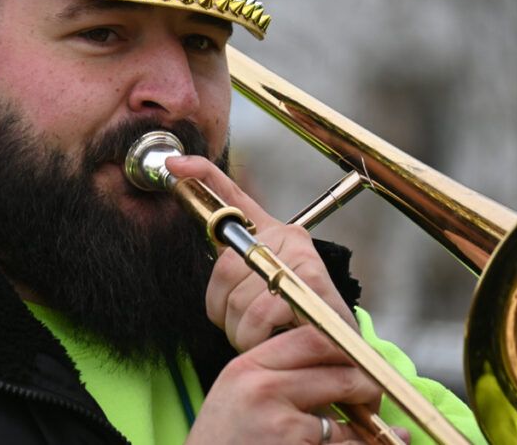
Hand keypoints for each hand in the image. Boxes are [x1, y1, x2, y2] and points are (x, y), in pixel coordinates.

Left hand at [165, 155, 358, 352]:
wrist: (342, 352)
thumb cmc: (294, 321)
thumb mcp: (258, 291)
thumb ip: (234, 273)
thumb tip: (214, 255)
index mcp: (271, 233)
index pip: (232, 196)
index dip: (202, 175)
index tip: (174, 164)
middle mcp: (288, 236)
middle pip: (226, 265)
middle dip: (224, 309)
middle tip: (243, 328)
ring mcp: (302, 257)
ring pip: (238, 297)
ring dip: (241, 332)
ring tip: (262, 338)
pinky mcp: (313, 284)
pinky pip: (260, 314)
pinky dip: (257, 338)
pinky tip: (274, 341)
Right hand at [185, 326, 408, 443]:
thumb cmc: (222, 442)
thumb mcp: (237, 393)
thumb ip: (277, 372)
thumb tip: (341, 363)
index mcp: (249, 365)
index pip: (314, 337)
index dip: (348, 347)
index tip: (360, 360)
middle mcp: (263, 388)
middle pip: (343, 373)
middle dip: (369, 389)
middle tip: (373, 401)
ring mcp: (280, 424)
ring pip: (349, 420)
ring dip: (365, 431)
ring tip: (369, 435)